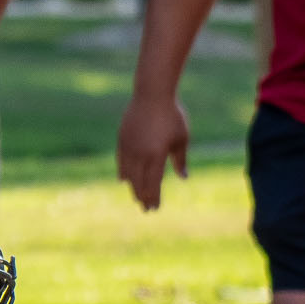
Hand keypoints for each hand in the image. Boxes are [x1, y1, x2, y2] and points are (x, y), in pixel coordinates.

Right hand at [116, 93, 190, 212]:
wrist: (152, 94)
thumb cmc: (172, 116)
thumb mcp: (181, 138)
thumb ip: (180, 159)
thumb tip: (183, 177)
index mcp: (156, 155)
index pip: (154, 182)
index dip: (154, 197)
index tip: (155, 208)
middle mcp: (140, 153)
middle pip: (140, 181)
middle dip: (143, 196)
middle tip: (146, 209)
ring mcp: (129, 146)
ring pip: (129, 173)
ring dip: (133, 187)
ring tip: (136, 197)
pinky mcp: (122, 138)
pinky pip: (121, 160)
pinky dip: (123, 171)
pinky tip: (123, 180)